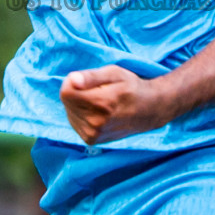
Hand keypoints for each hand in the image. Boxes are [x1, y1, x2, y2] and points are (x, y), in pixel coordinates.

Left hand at [59, 65, 174, 144]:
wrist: (149, 110)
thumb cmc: (131, 87)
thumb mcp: (114, 73)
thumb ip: (91, 76)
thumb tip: (72, 80)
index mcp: (101, 103)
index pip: (66, 92)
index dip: (72, 82)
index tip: (85, 79)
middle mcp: (96, 123)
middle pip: (67, 102)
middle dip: (77, 93)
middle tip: (97, 90)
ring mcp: (93, 134)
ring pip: (69, 112)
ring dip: (79, 104)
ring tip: (99, 102)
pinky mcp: (91, 140)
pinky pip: (74, 122)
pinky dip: (81, 115)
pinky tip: (96, 112)